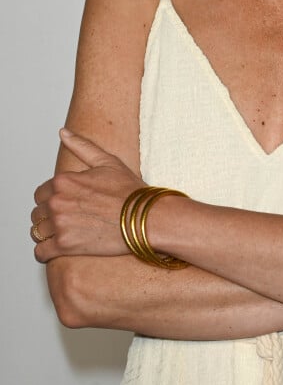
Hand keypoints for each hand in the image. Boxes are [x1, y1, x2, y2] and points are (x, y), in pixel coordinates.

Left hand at [31, 129, 145, 261]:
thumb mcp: (107, 161)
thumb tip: (63, 132)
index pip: (41, 193)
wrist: (145, 217)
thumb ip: (81, 146)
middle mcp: (57, 201)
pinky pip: (40, 252)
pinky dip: (45, 252)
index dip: (52, 198)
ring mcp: (60, 224)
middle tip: (67, 219)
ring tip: (63, 233)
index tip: (65, 204)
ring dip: (46, 233)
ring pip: (37, 231)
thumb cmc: (129, 190)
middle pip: (37, 213)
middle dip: (49, 216)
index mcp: (63, 181)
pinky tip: (56, 248)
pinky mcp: (65, 245)